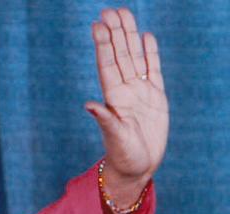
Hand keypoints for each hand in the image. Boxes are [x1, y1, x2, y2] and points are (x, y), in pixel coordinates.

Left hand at [86, 8, 167, 204]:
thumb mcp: (115, 139)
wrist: (136, 167)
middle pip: (120, 55)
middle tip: (110, 10)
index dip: (103, 45)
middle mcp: (125, 91)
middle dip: (115, 33)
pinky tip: (146, 37)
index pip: (107, 65)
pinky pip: (153, 69)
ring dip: (130, 36)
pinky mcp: (155, 96)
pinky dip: (150, 53)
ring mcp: (140, 92)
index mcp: (114, 98)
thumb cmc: (123, 156)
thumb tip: (89, 105)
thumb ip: (106, 120)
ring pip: (135, 57)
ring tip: (124, 14)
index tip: (97, 25)